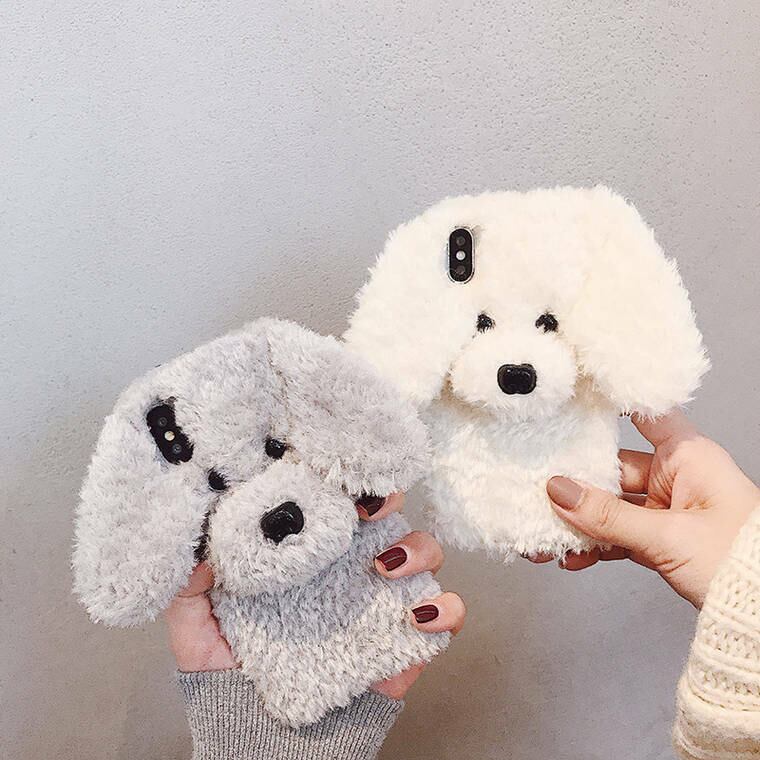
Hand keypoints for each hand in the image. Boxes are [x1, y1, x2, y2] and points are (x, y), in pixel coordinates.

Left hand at [166, 493, 464, 698]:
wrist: (263, 737)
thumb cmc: (232, 675)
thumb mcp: (197, 626)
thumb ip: (191, 586)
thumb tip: (198, 551)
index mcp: (307, 551)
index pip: (333, 499)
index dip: (339, 477)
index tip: (328, 474)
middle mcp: (349, 566)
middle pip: (386, 512)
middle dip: (385, 496)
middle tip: (365, 507)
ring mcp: (381, 599)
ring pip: (423, 551)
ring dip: (417, 547)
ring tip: (385, 565)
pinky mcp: (405, 640)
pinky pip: (445, 614)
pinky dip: (445, 609)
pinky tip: (417, 615)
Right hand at [536, 410, 759, 607]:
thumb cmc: (743, 562)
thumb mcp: (668, 536)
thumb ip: (609, 516)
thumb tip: (559, 491)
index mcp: (688, 457)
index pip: (646, 414)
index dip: (613, 403)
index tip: (573, 400)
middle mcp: (676, 476)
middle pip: (614, 467)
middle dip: (576, 485)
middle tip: (540, 490)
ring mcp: (667, 508)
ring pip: (612, 506)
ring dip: (581, 522)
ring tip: (548, 535)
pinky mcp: (661, 539)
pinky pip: (618, 534)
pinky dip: (596, 546)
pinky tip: (574, 557)